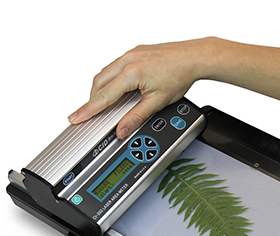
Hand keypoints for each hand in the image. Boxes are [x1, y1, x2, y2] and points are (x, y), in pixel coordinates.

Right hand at [68, 39, 207, 137]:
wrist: (193, 57)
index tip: (75, 117)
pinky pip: (115, 65)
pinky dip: (110, 78)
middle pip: (99, 82)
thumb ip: (137, 117)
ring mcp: (131, 54)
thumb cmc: (180, 75)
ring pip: (105, 72)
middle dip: (92, 99)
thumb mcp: (157, 102)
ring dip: (101, 88)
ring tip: (103, 103)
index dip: (87, 109)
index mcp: (130, 73)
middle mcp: (127, 60)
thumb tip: (122, 130)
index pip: (103, 97)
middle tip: (88, 113)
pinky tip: (117, 86)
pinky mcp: (136, 51)